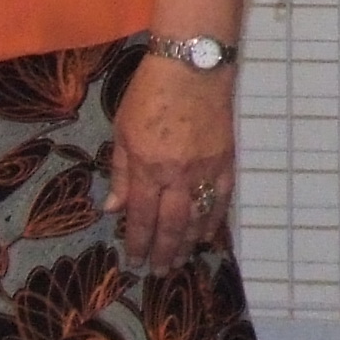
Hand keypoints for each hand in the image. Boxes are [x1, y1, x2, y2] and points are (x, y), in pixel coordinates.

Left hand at [106, 53, 235, 271]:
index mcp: (147, 168)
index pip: (141, 216)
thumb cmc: (149, 93)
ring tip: (181, 259)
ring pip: (199, 218)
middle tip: (159, 272)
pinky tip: (208, 234)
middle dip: (164, 252)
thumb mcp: (122, 130)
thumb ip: (120, 172)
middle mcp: (177, 175)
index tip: (134, 260)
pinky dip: (215, 220)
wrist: (193, 67)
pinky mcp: (226, 161)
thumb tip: (113, 208)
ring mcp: (205, 170)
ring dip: (189, 243)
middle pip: (171, 226)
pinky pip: (221, 199)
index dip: (137, 242)